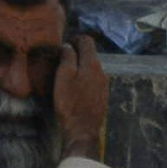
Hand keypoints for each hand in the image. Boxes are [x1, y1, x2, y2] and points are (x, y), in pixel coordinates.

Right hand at [53, 33, 109, 160]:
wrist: (82, 129)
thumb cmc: (69, 102)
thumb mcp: (63, 76)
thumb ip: (67, 57)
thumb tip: (68, 45)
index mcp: (92, 64)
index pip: (87, 41)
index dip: (75, 38)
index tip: (65, 44)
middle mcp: (102, 71)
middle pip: (90, 54)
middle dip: (78, 53)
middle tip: (62, 59)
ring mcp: (104, 85)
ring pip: (92, 68)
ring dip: (81, 66)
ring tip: (67, 74)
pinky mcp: (103, 96)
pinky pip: (94, 80)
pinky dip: (85, 78)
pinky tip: (76, 88)